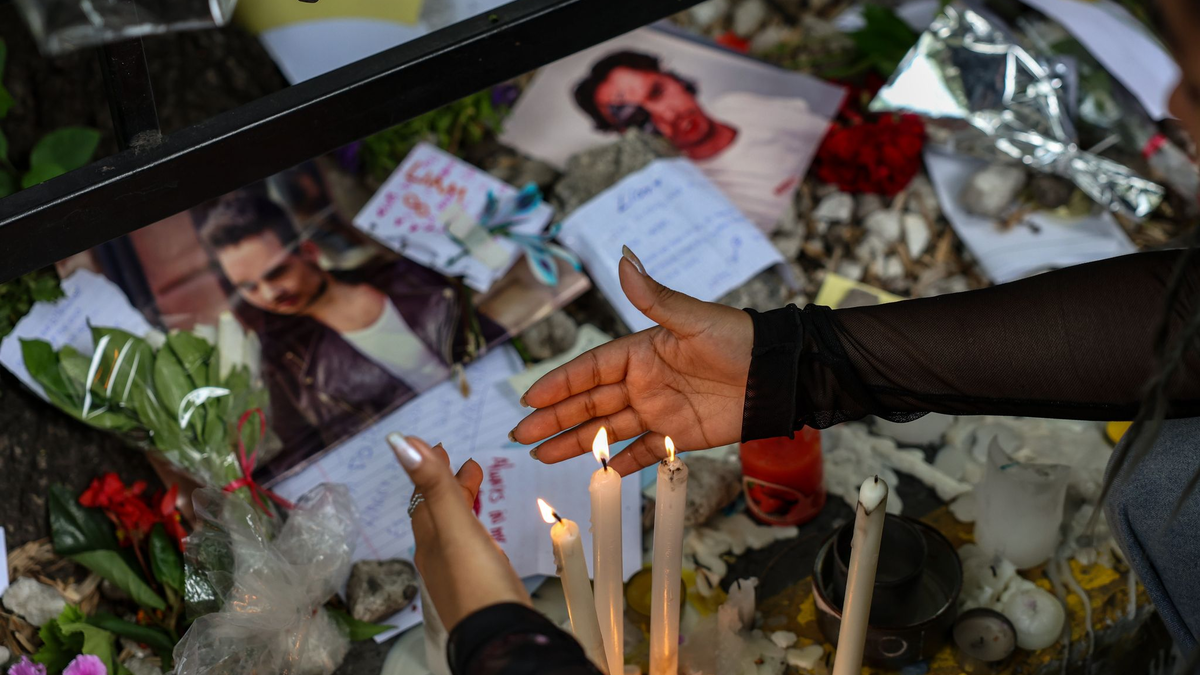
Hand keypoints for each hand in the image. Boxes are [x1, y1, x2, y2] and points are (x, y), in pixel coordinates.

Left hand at [388, 433, 530, 628]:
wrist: (498, 638)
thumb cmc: (477, 585)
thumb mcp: (455, 527)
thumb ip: (433, 485)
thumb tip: (399, 441)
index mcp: (430, 539)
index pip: (424, 496)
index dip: (430, 469)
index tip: (440, 445)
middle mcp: (438, 555)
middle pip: (438, 511)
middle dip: (447, 483)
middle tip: (464, 462)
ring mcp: (458, 573)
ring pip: (453, 529)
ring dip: (461, 503)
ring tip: (475, 487)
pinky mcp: (478, 586)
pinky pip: (470, 547)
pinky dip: (474, 528)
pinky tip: (485, 535)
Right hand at [511, 248, 752, 474]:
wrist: (778, 375)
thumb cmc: (739, 339)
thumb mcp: (693, 319)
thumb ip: (654, 297)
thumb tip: (624, 259)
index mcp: (640, 352)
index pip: (589, 370)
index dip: (558, 384)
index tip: (529, 398)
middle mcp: (643, 382)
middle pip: (589, 403)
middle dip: (553, 419)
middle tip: (519, 435)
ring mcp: (658, 410)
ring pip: (606, 431)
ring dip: (574, 443)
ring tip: (540, 455)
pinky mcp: (678, 435)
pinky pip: (642, 452)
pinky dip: (620, 464)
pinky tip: (596, 474)